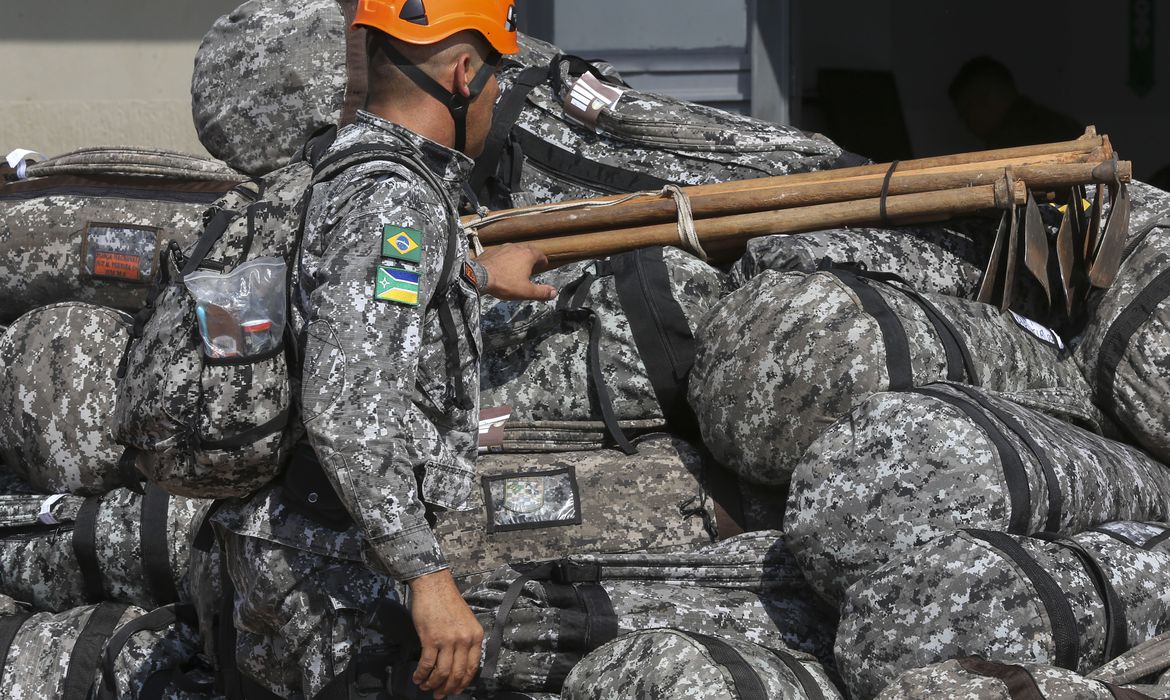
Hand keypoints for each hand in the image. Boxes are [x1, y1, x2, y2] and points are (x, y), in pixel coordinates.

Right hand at [408, 569, 483, 697]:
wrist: (434, 586)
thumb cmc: (448, 602)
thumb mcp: (466, 621)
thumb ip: (466, 640)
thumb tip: (458, 663)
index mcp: (476, 636)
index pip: (472, 667)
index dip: (463, 682)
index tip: (456, 690)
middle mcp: (464, 640)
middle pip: (457, 673)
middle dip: (447, 688)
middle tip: (439, 695)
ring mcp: (448, 640)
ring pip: (442, 672)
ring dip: (432, 684)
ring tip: (425, 687)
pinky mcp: (431, 639)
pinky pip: (427, 664)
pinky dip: (421, 674)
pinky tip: (417, 678)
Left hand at [476, 243, 557, 300]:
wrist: (478, 277)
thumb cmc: (505, 283)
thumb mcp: (526, 291)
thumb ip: (542, 292)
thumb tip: (554, 292)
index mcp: (528, 255)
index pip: (540, 255)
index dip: (543, 261)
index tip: (543, 266)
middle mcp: (516, 247)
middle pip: (528, 251)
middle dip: (531, 259)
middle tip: (531, 268)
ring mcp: (503, 247)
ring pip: (514, 251)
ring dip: (517, 258)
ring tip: (516, 268)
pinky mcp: (491, 251)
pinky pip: (502, 254)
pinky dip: (505, 259)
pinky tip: (502, 268)